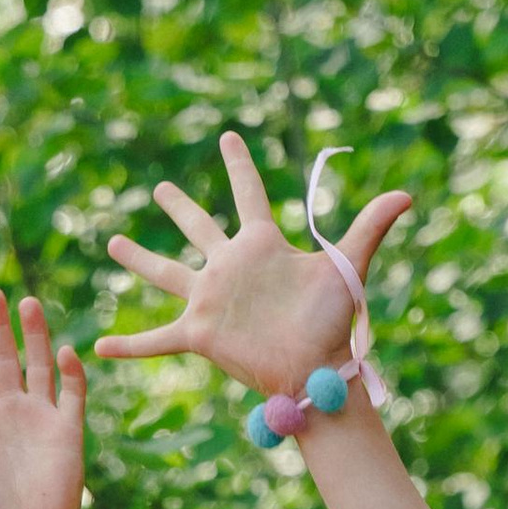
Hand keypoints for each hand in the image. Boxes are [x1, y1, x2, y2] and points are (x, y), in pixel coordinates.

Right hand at [97, 129, 410, 399]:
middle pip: (198, 228)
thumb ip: (370, 226)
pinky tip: (99, 346)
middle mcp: (230, 268)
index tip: (228, 138)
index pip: (248, 194)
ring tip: (113, 241)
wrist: (314, 370)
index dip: (239, 165)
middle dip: (179, 209)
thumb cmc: (331, 323)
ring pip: (166, 272)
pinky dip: (128, 346)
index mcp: (261, 246)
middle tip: (161, 190)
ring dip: (139, 260)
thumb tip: (408, 192)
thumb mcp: (347, 267)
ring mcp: (211, 300)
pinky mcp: (200, 334)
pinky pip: (156, 339)